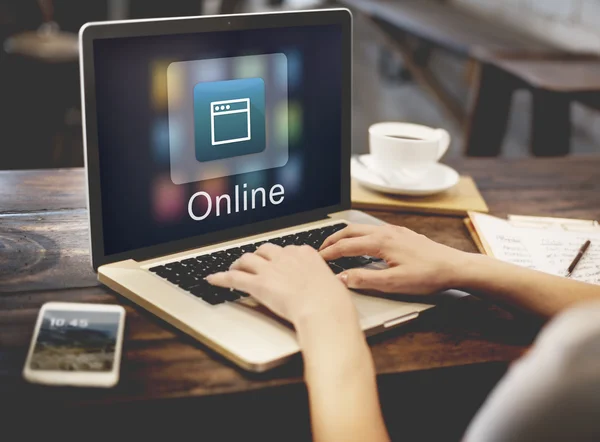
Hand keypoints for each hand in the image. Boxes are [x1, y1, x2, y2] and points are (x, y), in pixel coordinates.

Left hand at [206, 244, 357, 327]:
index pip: (287, 249)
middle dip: (258, 256)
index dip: (279, 257)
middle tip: (254, 263)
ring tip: (234, 268)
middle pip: (265, 250)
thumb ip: (322, 281)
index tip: (277, 262)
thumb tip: (326, 288)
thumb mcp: (332, 284)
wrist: (323, 308)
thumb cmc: (332, 301)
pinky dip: (220, 278)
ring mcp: (270, 269)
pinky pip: (234, 277)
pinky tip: (213, 279)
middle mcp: (286, 257)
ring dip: (238, 263)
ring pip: (247, 259)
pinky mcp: (258, 283)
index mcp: (305, 253)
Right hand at [320, 224, 471, 294]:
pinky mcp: (403, 234)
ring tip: (336, 245)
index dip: (329, 253)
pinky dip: (359, 235)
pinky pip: (374, 230)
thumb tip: (341, 278)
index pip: (346, 246)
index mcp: (381, 242)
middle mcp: (386, 232)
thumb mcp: (393, 283)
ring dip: (346, 236)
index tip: (317, 259)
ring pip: (362, 228)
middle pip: (351, 231)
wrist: (455, 267)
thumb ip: (364, 279)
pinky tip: (362, 244)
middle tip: (320, 249)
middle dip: (332, 239)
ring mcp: (395, 231)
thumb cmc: (427, 275)